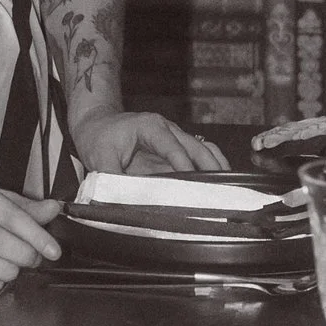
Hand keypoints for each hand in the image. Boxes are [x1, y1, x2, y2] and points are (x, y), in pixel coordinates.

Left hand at [67, 109, 229, 177]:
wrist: (96, 125)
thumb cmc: (98, 137)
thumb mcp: (100, 158)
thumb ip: (112, 178)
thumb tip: (121, 200)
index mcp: (151, 127)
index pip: (174, 147)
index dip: (185, 165)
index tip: (194, 183)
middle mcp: (168, 130)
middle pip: (197, 146)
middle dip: (211, 166)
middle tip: (221, 188)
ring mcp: (173, 139)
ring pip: (203, 149)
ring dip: (216, 166)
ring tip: (229, 187)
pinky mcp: (173, 151)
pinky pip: (197, 157)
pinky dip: (209, 169)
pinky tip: (217, 185)